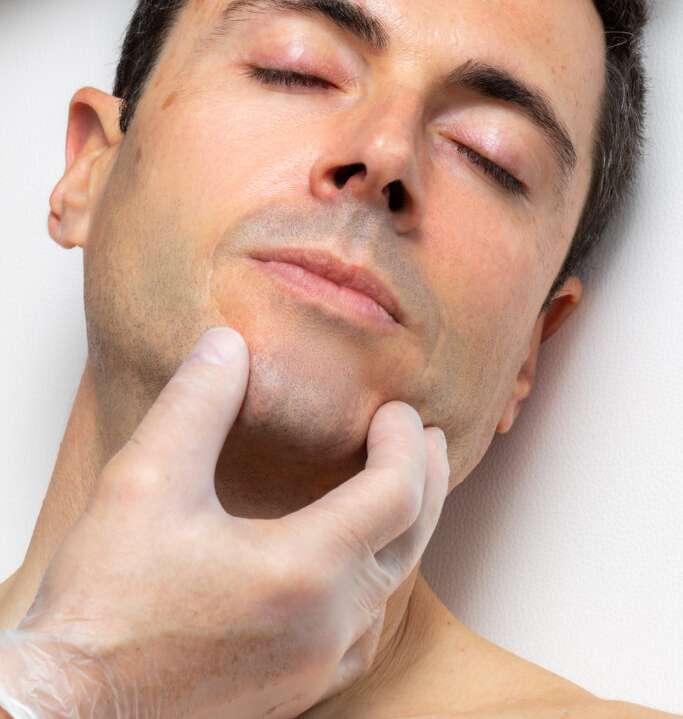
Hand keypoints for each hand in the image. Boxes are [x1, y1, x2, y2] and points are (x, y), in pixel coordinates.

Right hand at [0, 327, 448, 718]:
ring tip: (400, 494)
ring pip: (393, 593)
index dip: (404, 441)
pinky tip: (356, 572)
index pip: (395, 492)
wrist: (71, 708)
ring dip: (405, 535)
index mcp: (304, 570)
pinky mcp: (296, 693)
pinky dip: (377, 586)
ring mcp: (315, 668)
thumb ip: (197, 403)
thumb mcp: (146, 481)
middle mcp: (326, 626)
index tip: (398, 408)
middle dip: (426, 481)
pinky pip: (365, 634)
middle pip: (412, 542)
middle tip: (426, 439)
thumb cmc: (105, 605)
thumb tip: (228, 344)